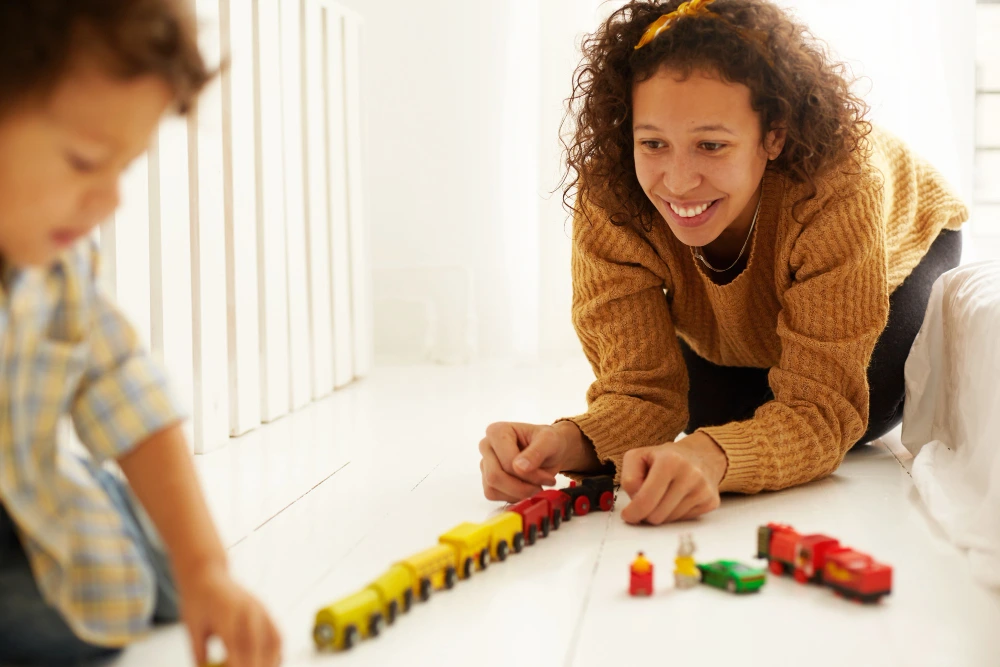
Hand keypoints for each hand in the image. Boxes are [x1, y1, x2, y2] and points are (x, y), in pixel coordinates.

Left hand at [176, 563, 281, 666]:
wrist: (207, 574)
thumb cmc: (197, 602)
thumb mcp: (192, 629)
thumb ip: (199, 655)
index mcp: (227, 614)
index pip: (237, 647)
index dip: (239, 665)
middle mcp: (248, 610)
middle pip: (259, 646)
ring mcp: (259, 609)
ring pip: (273, 640)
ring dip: (271, 661)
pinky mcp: (264, 610)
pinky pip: (276, 634)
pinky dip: (277, 651)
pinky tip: (271, 663)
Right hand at [479, 421, 598, 502]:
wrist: (550, 451)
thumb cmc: (548, 442)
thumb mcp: (549, 441)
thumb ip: (536, 452)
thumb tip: (519, 467)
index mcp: (497, 431)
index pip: (507, 462)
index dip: (529, 475)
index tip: (548, 479)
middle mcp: (486, 446)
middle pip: (495, 476)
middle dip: (521, 487)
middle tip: (541, 487)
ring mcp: (485, 463)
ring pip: (492, 489)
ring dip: (517, 494)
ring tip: (535, 486)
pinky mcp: (486, 479)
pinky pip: (493, 495)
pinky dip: (511, 497)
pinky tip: (525, 488)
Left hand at [619, 432, 726, 524]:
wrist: (700, 455)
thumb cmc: (664, 457)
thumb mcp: (638, 457)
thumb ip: (629, 478)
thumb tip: (635, 502)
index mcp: (669, 461)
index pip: (646, 500)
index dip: (633, 512)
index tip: (628, 515)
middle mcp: (690, 475)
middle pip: (657, 515)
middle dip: (646, 512)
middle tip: (646, 501)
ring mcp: (703, 489)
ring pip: (669, 520)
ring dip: (661, 512)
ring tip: (664, 494)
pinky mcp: (711, 501)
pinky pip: (683, 520)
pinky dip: (675, 513)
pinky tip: (677, 498)